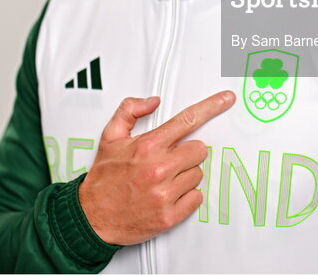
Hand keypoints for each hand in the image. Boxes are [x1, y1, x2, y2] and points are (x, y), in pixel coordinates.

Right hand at [77, 90, 235, 245]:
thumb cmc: (103, 178)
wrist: (91, 217)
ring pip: (198, 174)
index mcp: (147, 147)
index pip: (187, 120)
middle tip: (169, 160)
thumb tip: (153, 101)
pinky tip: (168, 195)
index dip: (211, 106)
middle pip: (199, 150)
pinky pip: (196, 198)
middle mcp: (159, 169)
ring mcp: (165, 194)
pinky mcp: (170, 216)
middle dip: (187, 153)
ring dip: (185, 176)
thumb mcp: (110, 137)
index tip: (226, 99)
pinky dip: (186, 196)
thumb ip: (130, 111)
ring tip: (163, 180)